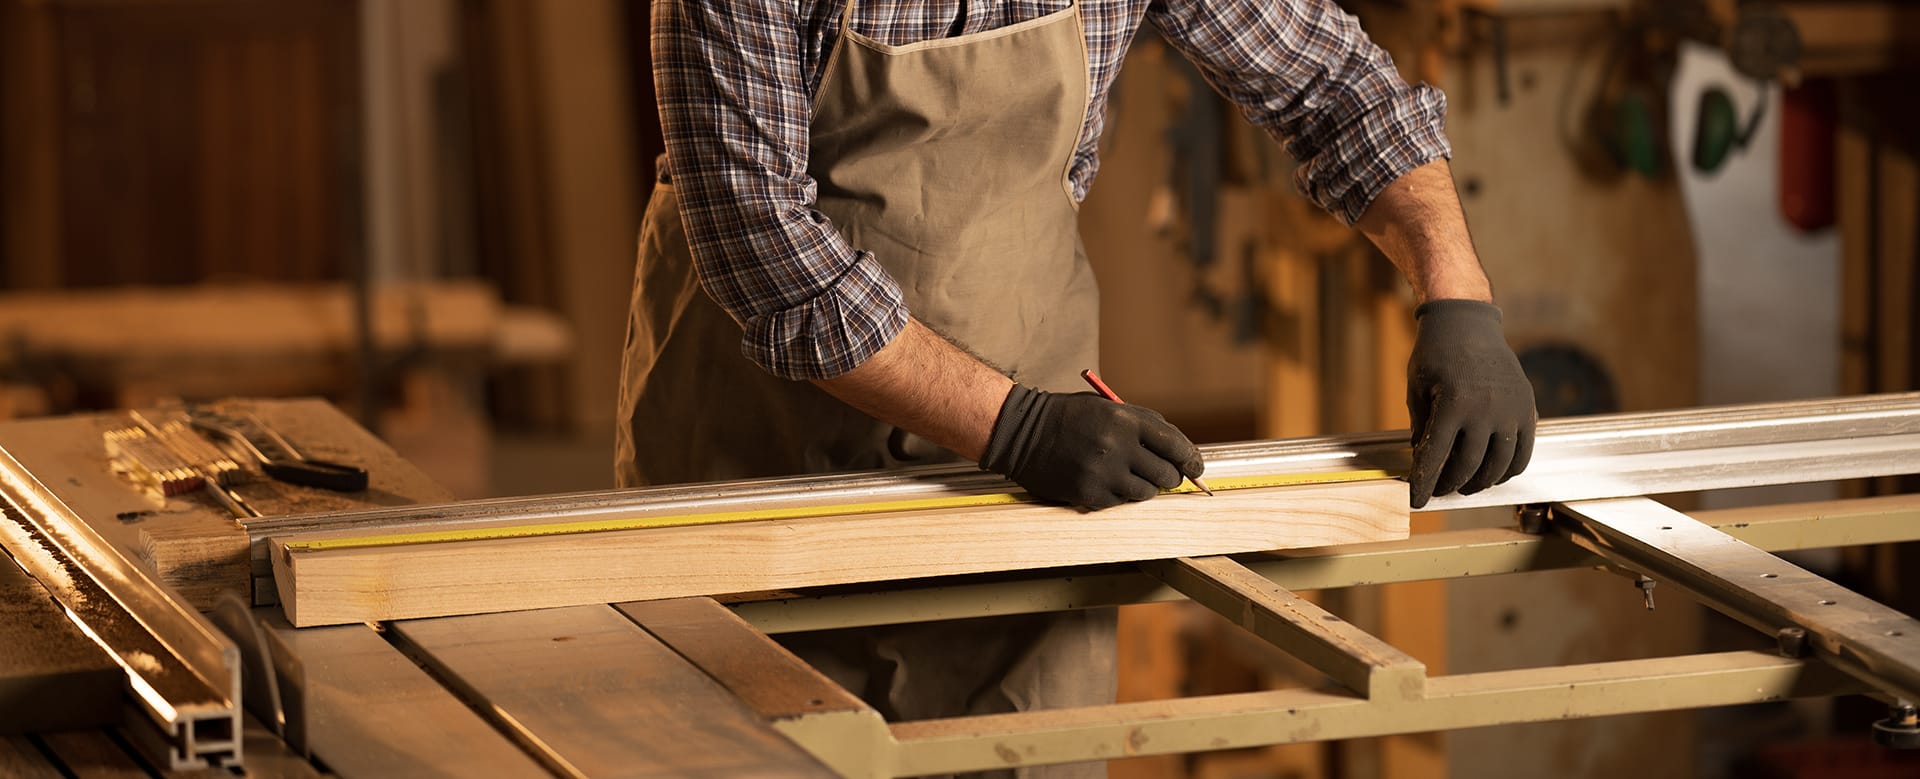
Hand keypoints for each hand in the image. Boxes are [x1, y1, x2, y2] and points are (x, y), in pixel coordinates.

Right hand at [981, 385, 1204, 509]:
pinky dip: (1120, 495)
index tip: (1196, 468)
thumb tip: (1180, 451)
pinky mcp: (1089, 494)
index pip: (1176, 445)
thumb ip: (1146, 426)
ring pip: (1147, 493)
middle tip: (1163, 475)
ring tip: (1131, 477)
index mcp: (1126, 420)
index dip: (1192, 460)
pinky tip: (1106, 481)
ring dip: (1145, 488)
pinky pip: (1121, 503)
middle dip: (1171, 477)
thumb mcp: (1111, 408)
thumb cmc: (1072, 417)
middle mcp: (1117, 446)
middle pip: (1167, 474)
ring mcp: (1103, 473)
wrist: (1024, 432)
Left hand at [1406, 300, 1536, 507]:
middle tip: (1439, 491)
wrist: (1468, 323)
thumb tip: (1423, 464)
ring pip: (1498, 465)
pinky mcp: (1527, 407)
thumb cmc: (1435, 355)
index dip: (1424, 483)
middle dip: (1449, 484)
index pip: (1435, 457)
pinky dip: (1509, 470)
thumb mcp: (1417, 389)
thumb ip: (1421, 428)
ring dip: (1480, 482)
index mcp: (1453, 404)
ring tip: (1465, 486)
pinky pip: (1523, 452)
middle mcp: (1486, 410)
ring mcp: (1511, 410)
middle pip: (1468, 466)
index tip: (1416, 501)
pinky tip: (1494, 474)